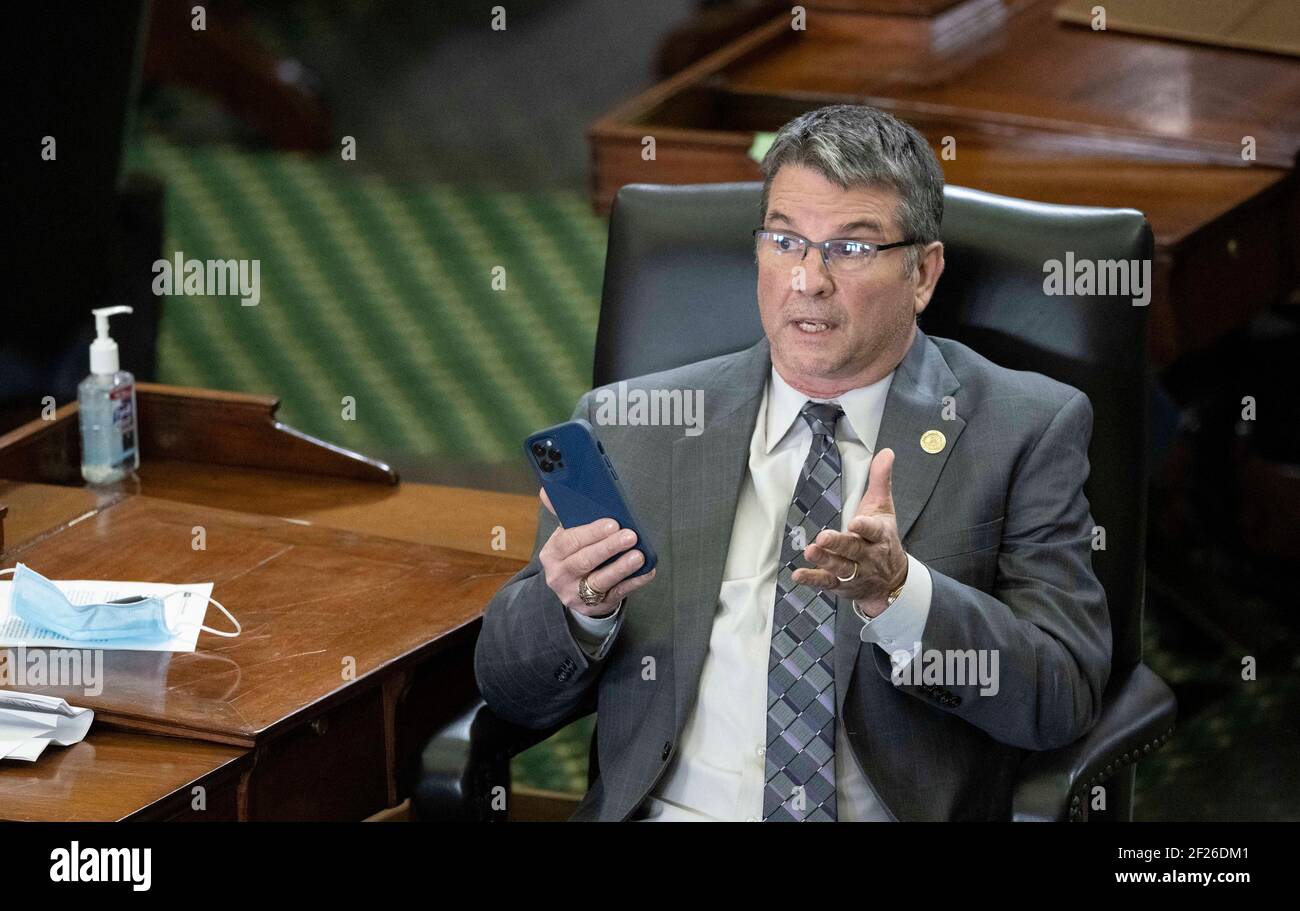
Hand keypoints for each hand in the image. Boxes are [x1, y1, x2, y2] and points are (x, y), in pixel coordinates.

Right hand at [538, 488, 656, 616]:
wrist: (572, 590)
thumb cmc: (573, 554)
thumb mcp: (565, 536)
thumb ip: (563, 513)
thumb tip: (547, 490)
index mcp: (551, 553)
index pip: (568, 541)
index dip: (591, 532)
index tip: (612, 523)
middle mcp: (559, 575)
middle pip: (583, 561)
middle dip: (608, 547)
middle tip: (630, 536)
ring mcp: (575, 594)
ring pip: (599, 580)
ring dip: (621, 567)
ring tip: (639, 556)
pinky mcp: (594, 607)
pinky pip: (616, 594)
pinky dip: (633, 582)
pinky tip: (646, 571)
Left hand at [791, 448, 907, 617]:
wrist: (892, 581)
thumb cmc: (883, 539)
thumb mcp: (884, 508)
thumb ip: (880, 480)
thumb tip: (886, 452)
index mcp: (878, 535)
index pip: (873, 530)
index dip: (865, 527)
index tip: (856, 523)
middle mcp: (867, 555)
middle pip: (853, 549)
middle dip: (839, 544)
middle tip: (824, 538)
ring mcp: (854, 571)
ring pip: (840, 567)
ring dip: (824, 560)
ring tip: (810, 551)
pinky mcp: (840, 584)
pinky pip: (826, 582)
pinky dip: (812, 579)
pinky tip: (799, 575)